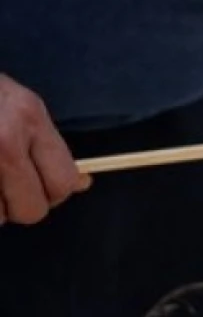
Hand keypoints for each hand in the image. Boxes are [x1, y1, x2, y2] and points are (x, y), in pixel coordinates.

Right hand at [0, 74, 87, 225]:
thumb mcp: (20, 106)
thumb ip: (47, 146)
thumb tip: (81, 183)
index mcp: (29, 118)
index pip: (63, 182)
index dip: (55, 194)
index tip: (43, 189)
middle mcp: (4, 140)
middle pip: (32, 209)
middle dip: (23, 207)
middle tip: (10, 192)